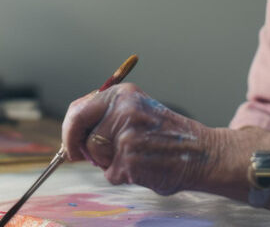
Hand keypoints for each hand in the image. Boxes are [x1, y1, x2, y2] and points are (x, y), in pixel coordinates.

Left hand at [61, 83, 216, 194]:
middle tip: (86, 155)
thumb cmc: (165, 134)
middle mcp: (124, 110)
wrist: (201, 152)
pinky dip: (123, 175)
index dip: (69, 131)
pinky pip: (111, 173)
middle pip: (82, 134)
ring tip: (133, 156)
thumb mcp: (136, 110)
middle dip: (82, 148)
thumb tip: (72, 135)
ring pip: (96, 155)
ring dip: (108, 162)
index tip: (70, 145)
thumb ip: (106, 116)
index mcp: (123, 94)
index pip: (79, 109)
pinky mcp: (131, 159)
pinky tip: (142, 167)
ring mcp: (127, 135)